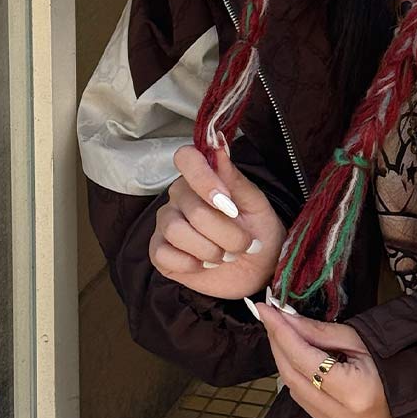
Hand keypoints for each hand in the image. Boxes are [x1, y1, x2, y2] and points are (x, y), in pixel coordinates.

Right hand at [149, 143, 286, 299]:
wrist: (256, 269)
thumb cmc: (258, 231)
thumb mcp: (256, 205)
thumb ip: (235, 179)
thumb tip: (219, 148)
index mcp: (203, 177)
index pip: (186, 158)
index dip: (204, 179)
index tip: (226, 201)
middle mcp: (180, 196)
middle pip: (193, 208)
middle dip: (226, 233)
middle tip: (244, 244)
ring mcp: (166, 222)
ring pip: (176, 230)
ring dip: (209, 250)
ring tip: (225, 255)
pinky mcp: (158, 251)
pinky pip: (164, 255)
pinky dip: (191, 264)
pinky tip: (205, 265)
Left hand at [256, 304, 392, 417]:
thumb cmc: (394, 358)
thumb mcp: (358, 339)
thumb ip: (318, 333)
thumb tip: (284, 319)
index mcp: (357, 393)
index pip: (305, 361)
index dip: (282, 333)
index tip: (266, 310)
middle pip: (294, 380)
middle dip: (278, 346)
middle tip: (270, 319)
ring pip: (297, 396)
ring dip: (286, 364)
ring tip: (284, 336)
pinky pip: (310, 407)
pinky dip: (301, 382)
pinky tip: (300, 362)